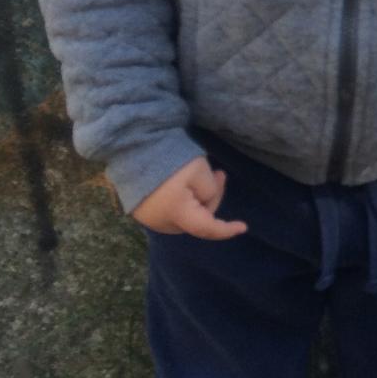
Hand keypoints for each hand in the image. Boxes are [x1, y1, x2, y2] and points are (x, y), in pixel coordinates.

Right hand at [131, 157, 246, 239]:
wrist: (133, 148)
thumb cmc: (169, 159)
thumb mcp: (199, 171)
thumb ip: (210, 190)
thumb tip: (206, 199)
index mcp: (177, 215)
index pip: (207, 228)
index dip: (226, 229)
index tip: (244, 227)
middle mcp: (161, 223)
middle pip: (197, 220)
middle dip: (212, 199)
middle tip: (220, 173)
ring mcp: (148, 218)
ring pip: (185, 215)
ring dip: (198, 199)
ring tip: (205, 173)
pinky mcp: (141, 210)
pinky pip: (171, 210)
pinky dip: (184, 199)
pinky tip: (186, 181)